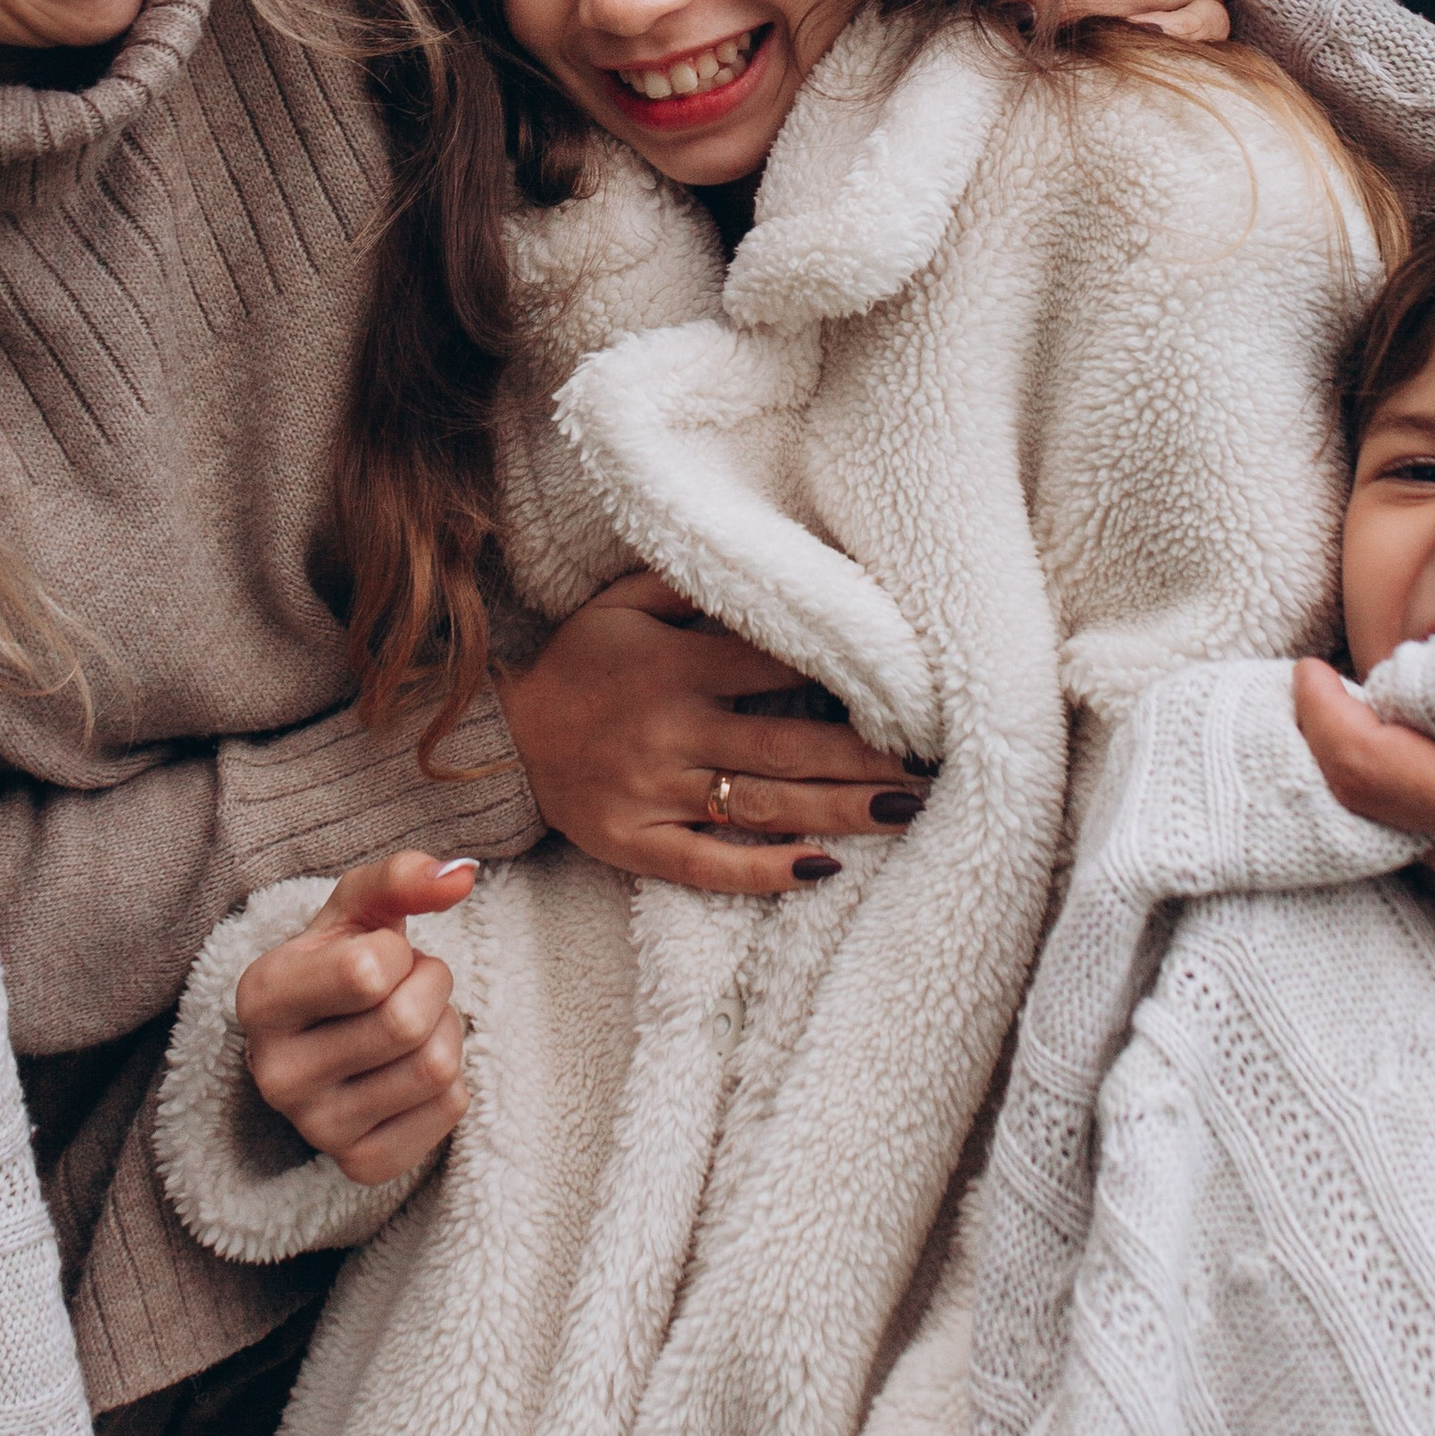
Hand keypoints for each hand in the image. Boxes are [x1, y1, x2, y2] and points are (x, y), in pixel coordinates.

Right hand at [235, 849, 478, 1182]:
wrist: (325, 1037)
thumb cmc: (342, 961)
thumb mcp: (359, 910)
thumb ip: (403, 878)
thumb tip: (461, 876)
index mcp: (261, 998)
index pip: (369, 972)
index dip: (399, 953)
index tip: (378, 958)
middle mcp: (275, 1073)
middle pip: (407, 1024)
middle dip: (432, 988)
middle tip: (408, 988)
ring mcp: (315, 1128)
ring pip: (435, 1068)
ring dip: (446, 1030)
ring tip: (413, 1024)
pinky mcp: (360, 1164)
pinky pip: (450, 1111)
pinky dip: (452, 1081)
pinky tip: (412, 1068)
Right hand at [495, 570, 925, 893]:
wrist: (498, 740)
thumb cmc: (576, 663)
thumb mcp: (619, 604)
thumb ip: (686, 582)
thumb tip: (761, 564)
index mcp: (675, 665)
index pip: (773, 664)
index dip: (842, 673)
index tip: (907, 684)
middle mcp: (672, 729)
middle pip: (786, 743)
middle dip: (865, 756)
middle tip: (937, 764)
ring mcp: (655, 791)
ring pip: (762, 805)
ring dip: (839, 810)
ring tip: (905, 811)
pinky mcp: (637, 842)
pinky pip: (708, 864)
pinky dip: (765, 871)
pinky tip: (821, 869)